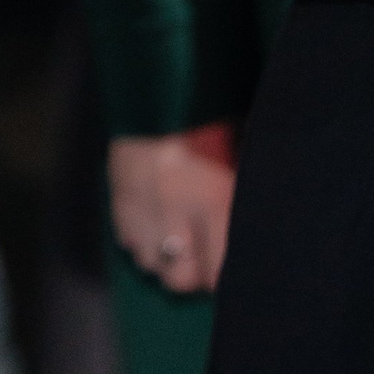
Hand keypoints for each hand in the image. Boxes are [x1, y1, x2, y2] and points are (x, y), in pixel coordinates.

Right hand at [107, 123, 239, 292]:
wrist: (157, 94)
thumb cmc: (208, 121)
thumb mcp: (236, 153)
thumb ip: (238, 192)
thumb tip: (253, 221)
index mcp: (213, 202)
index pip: (218, 270)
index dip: (223, 277)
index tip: (228, 272)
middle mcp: (175, 215)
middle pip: (181, 279)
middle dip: (194, 275)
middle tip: (204, 261)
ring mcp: (143, 213)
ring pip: (152, 266)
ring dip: (166, 261)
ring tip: (179, 243)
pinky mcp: (120, 205)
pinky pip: (129, 244)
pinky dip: (142, 242)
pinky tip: (154, 226)